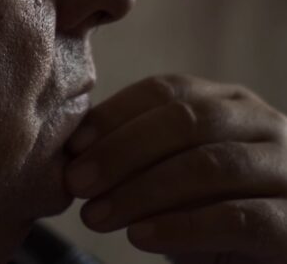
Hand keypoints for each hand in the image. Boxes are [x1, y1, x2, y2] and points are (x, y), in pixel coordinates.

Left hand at [64, 74, 286, 263]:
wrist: (266, 256)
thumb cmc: (210, 207)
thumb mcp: (172, 169)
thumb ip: (136, 149)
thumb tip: (75, 145)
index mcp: (228, 100)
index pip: (166, 91)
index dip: (115, 114)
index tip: (73, 145)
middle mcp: (262, 123)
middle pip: (184, 121)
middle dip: (121, 152)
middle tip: (77, 183)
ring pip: (207, 166)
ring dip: (140, 191)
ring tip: (95, 216)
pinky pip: (236, 218)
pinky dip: (181, 226)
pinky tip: (139, 237)